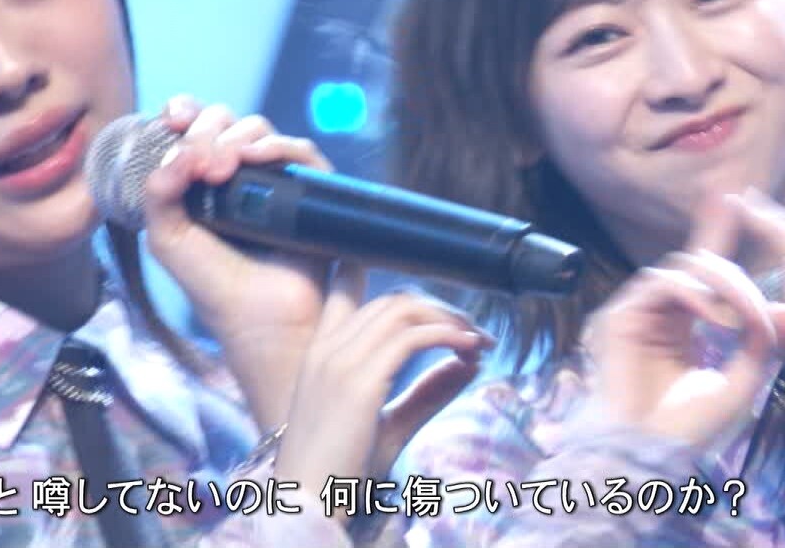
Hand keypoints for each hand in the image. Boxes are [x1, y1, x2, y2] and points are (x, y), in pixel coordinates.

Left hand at [138, 96, 336, 427]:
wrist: (261, 320)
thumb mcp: (168, 239)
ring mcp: (275, 180)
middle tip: (200, 162)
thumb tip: (180, 149)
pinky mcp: (309, 190)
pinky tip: (255, 159)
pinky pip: (297, 150)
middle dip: (206, 130)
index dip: (185, 113)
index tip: (174, 118)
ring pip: (258, 130)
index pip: (193, 129)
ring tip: (221, 168)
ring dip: (235, 138)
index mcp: (200, 182)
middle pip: (224, 122)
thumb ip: (157, 191)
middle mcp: (239, 175)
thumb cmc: (213, 286)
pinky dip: (275, 146)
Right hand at [274, 263, 490, 506]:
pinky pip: (412, 339)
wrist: (307, 501)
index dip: (387, 282)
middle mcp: (327, 349)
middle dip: (439, 310)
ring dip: (448, 320)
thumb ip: (425, 394)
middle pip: (391, 302)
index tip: (424, 296)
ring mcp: (340, 362)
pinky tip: (468, 350)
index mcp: (320, 354)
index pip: (344, 292)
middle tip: (472, 332)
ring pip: (403, 311)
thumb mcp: (388, 425)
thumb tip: (467, 366)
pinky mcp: (359, 381)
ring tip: (477, 340)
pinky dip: (446, 336)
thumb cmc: (341, 470)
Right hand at [582, 196, 778, 449]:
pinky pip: (663, 282)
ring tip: (742, 318)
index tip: (734, 199)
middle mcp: (660, 312)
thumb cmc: (689, 429)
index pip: (704, 272)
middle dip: (733, 268)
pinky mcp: (621, 316)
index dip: (717, 232)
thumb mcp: (744, 380)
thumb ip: (763, 342)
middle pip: (696, 263)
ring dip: (722, 286)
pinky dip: (696, 294)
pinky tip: (717, 318)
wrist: (648, 454)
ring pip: (684, 268)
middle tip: (759, 301)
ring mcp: (638, 312)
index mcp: (684, 324)